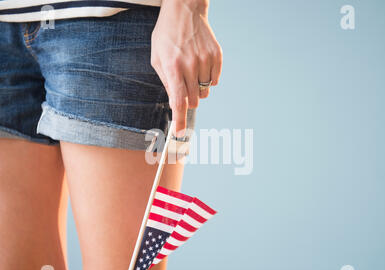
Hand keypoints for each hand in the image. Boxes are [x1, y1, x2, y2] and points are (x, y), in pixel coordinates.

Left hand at [151, 0, 222, 136]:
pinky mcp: (217, 56)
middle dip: (188, 99)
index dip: (180, 120)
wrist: (185, 10)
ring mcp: (205, 60)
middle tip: (184, 86)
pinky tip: (201, 65)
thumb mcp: (157, 58)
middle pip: (193, 100)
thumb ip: (166, 82)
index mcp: (172, 68)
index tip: (180, 133)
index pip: (178, 102)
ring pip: (205, 91)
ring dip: (198, 88)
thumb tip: (176, 103)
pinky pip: (215, 80)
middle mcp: (190, 66)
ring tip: (192, 70)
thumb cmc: (166, 35)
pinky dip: (209, 78)